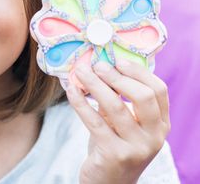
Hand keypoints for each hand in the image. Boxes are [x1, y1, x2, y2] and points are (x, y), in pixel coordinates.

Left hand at [66, 58, 170, 183]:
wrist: (108, 183)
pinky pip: (95, 121)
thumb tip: (99, 66)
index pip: (159, 90)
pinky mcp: (114, 154)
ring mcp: (136, 147)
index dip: (138, 72)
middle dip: (117, 77)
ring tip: (81, 73)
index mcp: (161, 125)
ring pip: (116, 106)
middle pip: (142, 96)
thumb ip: (120, 100)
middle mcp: (154, 136)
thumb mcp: (125, 124)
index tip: (117, 60)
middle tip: (97, 66)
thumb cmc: (114, 146)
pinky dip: (81, 102)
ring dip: (95, 85)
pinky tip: (71, 91)